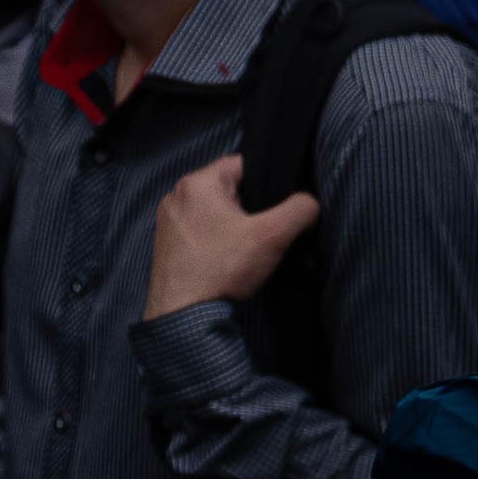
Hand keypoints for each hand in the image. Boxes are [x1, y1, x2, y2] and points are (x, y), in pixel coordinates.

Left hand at [143, 155, 321, 319]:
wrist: (183, 314)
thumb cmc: (222, 268)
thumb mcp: (272, 235)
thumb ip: (300, 209)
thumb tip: (309, 202)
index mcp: (196, 183)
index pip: (242, 164)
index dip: (269, 179)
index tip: (282, 202)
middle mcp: (176, 197)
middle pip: (229, 190)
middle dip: (253, 206)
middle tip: (269, 229)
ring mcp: (168, 222)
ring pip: (215, 213)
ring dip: (236, 226)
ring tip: (252, 248)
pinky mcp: (167, 245)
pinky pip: (201, 232)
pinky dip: (218, 241)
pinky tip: (231, 260)